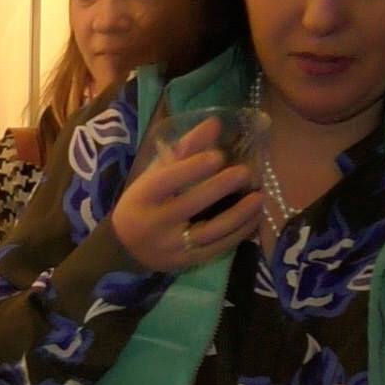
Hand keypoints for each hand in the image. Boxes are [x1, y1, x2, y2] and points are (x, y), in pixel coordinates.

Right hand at [114, 118, 262, 271]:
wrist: (125, 247)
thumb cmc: (144, 201)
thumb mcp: (155, 174)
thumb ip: (185, 149)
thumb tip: (215, 123)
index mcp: (143, 196)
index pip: (167, 181)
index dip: (193, 168)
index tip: (218, 155)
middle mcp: (155, 222)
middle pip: (190, 205)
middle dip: (219, 187)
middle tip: (246, 172)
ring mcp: (172, 245)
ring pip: (209, 231)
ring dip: (238, 215)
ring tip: (259, 197)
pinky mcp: (187, 261)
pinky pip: (217, 248)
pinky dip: (239, 233)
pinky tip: (254, 218)